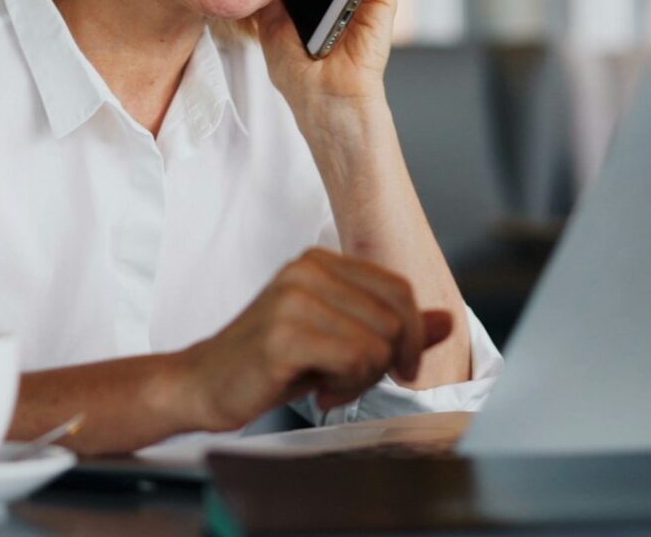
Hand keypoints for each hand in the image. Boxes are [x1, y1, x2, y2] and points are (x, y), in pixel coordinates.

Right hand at [181, 248, 452, 431]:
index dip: (410, 336)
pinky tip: (317, 390)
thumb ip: (391, 326)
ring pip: (378, 342)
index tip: (395, 366)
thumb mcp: (338, 337)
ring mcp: (293, 297)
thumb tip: (447, 321)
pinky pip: (355, 360)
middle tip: (349, 380)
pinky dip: (346, 387)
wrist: (203, 383)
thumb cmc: (271, 363)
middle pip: (394, 317)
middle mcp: (306, 268)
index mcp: (319, 260)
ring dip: (363, 378)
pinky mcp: (284, 333)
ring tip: (329, 383)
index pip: (399, 288)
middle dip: (384, 362)